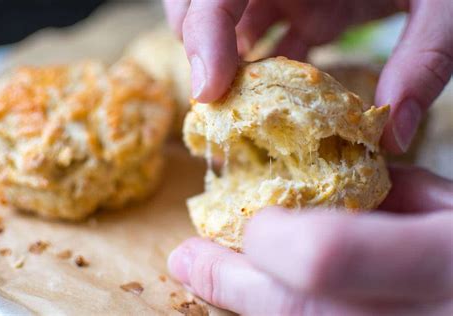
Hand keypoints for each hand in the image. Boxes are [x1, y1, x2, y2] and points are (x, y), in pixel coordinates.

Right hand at [164, 0, 452, 152]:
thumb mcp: (445, 2)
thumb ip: (423, 57)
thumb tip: (393, 136)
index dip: (203, 33)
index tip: (210, 92)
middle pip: (200, 4)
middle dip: (198, 49)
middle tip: (215, 100)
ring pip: (223, 24)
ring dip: (221, 68)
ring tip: (237, 111)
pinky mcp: (304, 13)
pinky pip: (263, 42)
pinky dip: (257, 76)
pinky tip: (268, 108)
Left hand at [168, 166, 452, 314]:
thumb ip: (389, 197)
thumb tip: (314, 190)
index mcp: (448, 265)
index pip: (322, 255)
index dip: (272, 237)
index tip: (249, 219)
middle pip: (292, 311)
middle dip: (228, 282)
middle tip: (186, 259)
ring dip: (247, 305)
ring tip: (215, 276)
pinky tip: (266, 297)